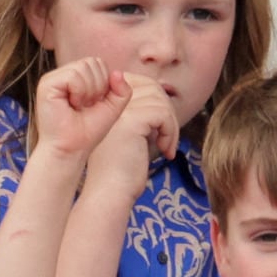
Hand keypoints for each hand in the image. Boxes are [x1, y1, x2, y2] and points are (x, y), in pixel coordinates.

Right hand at [32, 57, 132, 159]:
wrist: (72, 149)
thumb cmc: (88, 131)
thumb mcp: (112, 107)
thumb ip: (121, 89)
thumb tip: (117, 72)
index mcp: (76, 77)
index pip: (98, 63)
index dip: (104, 84)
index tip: (94, 104)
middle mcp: (63, 75)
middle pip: (92, 61)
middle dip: (97, 87)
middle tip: (86, 106)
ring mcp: (53, 78)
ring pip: (83, 67)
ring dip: (88, 91)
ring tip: (79, 107)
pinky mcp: (47, 84)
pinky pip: (73, 75)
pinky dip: (79, 92)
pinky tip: (72, 105)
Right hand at [83, 73, 178, 201]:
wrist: (110, 193)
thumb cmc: (120, 171)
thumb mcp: (129, 134)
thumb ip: (140, 113)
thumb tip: (164, 97)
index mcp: (105, 102)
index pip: (138, 82)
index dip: (155, 100)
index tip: (159, 127)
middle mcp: (108, 102)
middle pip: (151, 87)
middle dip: (166, 111)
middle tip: (167, 137)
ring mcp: (118, 110)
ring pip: (160, 100)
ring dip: (171, 125)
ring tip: (166, 147)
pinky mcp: (130, 120)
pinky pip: (163, 114)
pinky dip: (170, 132)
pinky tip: (165, 151)